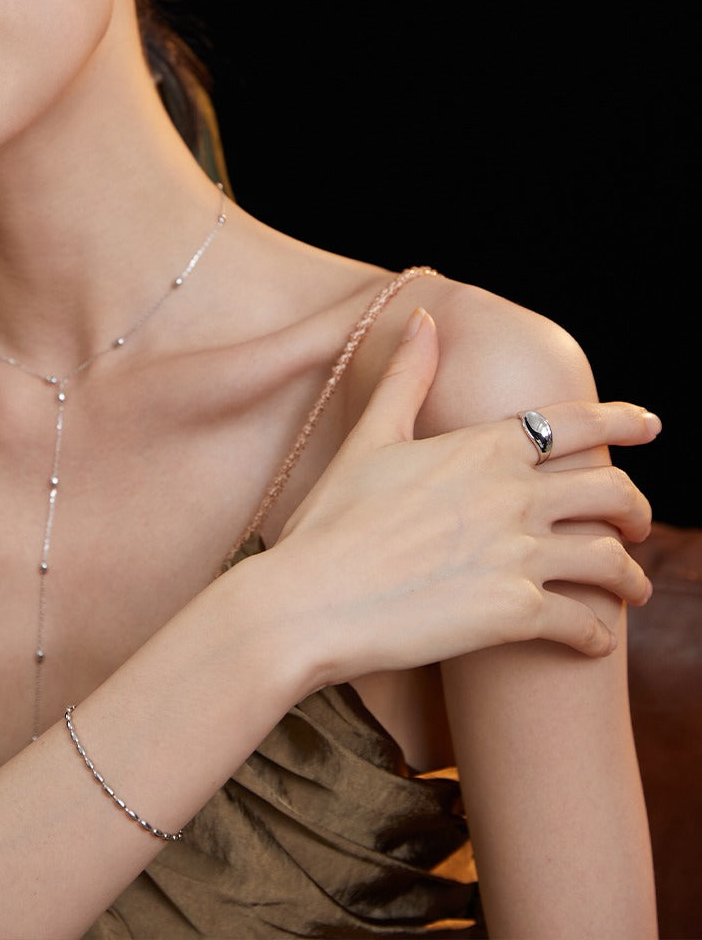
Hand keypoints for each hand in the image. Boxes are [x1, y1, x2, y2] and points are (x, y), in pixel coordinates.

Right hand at [267, 308, 658, 688]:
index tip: (651, 425)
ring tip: (633, 589)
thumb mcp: (371, 438)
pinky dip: (599, 635)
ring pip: (610, 561)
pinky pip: (584, 625)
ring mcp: (519, 556)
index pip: (576, 423)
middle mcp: (513, 496)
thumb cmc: (332, 518)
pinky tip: (597, 642)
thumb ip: (407, 377)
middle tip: (637, 521)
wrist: (311, 599)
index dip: (623, 420)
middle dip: (636, 508)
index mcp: (483, 448)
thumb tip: (425, 319)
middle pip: (610, 492)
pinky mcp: (515, 615)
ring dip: (632, 578)